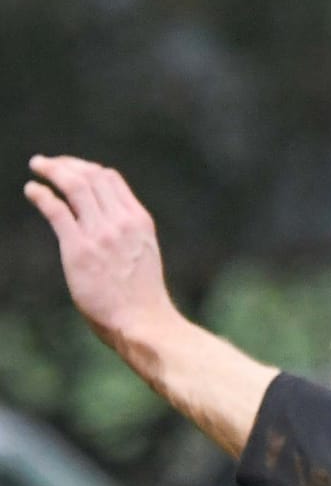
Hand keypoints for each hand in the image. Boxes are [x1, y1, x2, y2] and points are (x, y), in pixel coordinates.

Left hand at [24, 157, 176, 349]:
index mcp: (139, 220)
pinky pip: (57, 211)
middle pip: (91, 176)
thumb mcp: (142, 253)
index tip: (72, 171)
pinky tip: (32, 190)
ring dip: (52, 170)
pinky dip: (42, 195)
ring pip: (74, 185)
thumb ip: (126, 234)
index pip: (111, 178)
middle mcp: (121, 222)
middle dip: (66, 164)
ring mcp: (101, 234)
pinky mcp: (79, 250)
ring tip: (37, 165)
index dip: (87, 168)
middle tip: (47, 163)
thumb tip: (103, 225)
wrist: (143, 322)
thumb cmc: (141, 297)